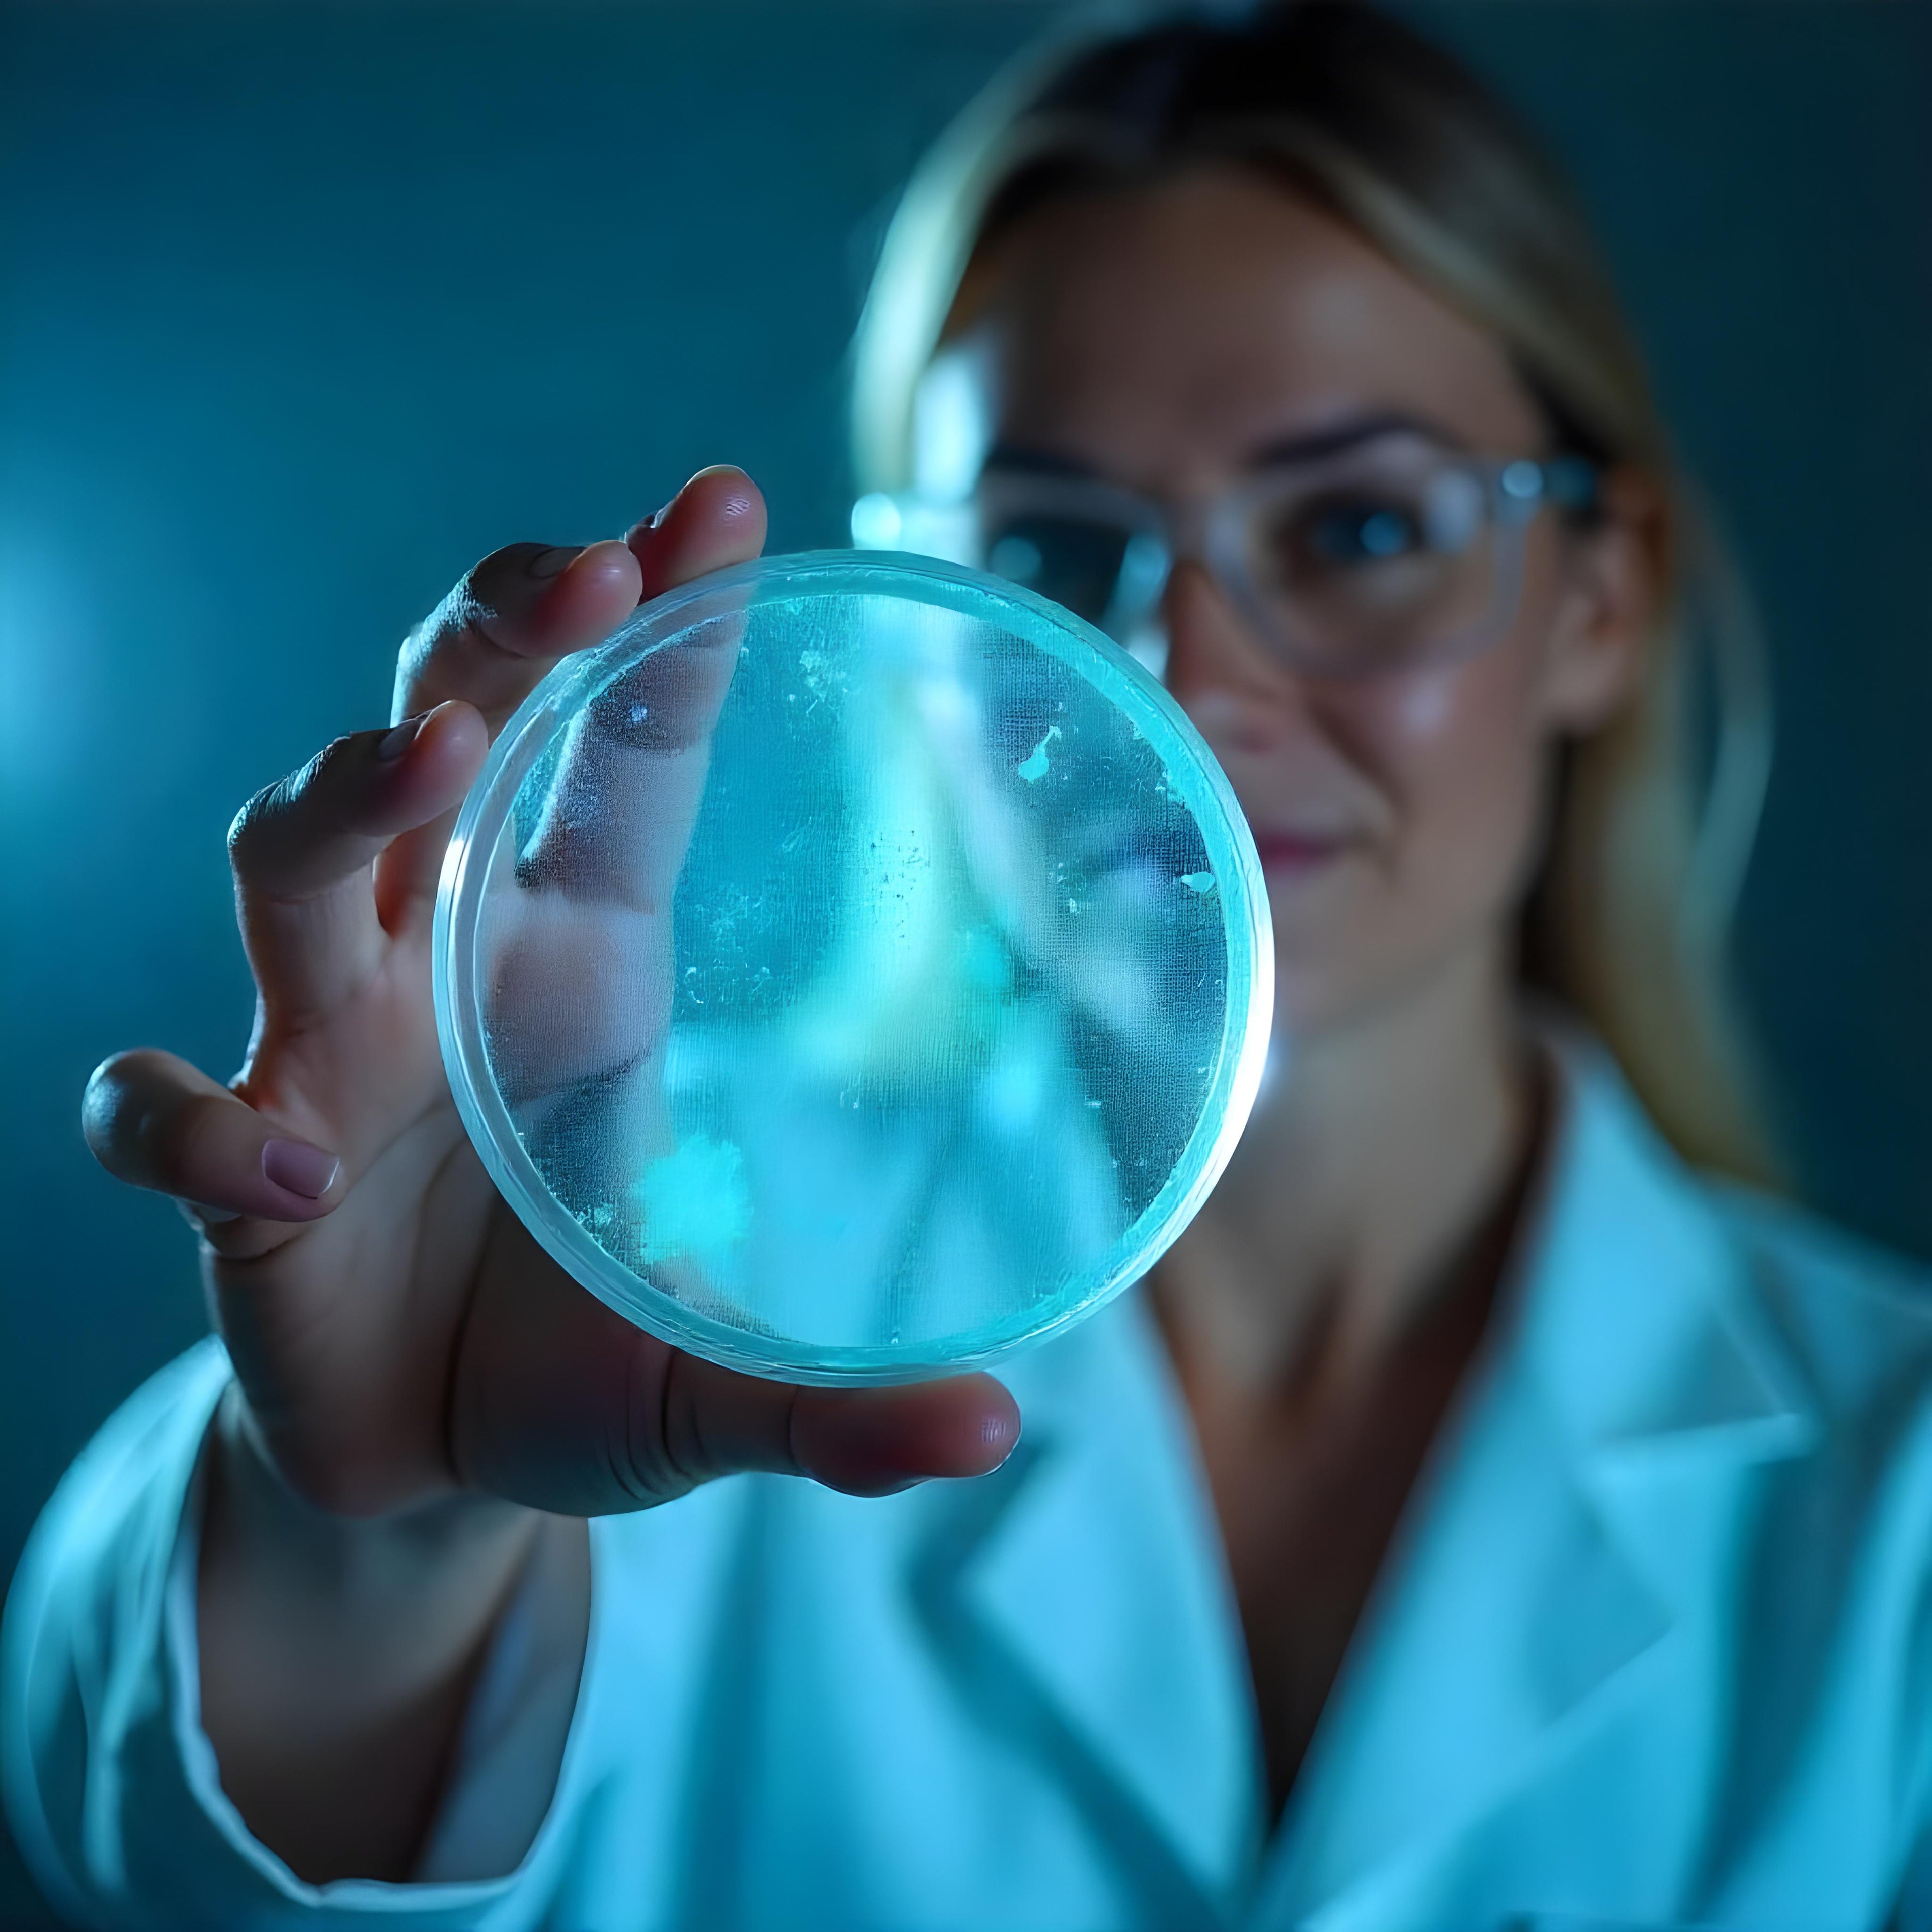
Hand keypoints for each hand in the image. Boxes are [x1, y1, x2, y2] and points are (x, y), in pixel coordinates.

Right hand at [83, 468, 1020, 1523]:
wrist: (430, 1464)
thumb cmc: (572, 1371)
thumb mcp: (712, 1390)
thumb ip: (838, 1406)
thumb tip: (997, 1439)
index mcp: (580, 963)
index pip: (620, 754)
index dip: (658, 627)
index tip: (717, 503)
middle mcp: (443, 967)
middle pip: (440, 729)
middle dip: (500, 634)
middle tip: (587, 568)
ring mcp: (323, 1048)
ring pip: (293, 858)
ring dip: (349, 792)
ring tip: (431, 760)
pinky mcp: (226, 1166)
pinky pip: (160, 1107)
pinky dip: (194, 1122)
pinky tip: (281, 1171)